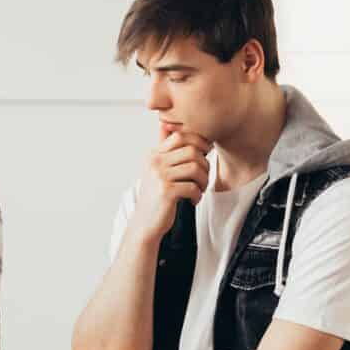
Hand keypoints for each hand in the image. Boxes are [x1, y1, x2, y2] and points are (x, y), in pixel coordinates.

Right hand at [135, 118, 211, 240]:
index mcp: (154, 155)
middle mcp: (154, 163)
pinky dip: (198, 195)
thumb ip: (164, 150)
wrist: (144, 224)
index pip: (180, 136)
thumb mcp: (157, 171)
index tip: (204, 155)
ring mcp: (159, 176)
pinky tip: (193, 200)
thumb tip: (166, 125)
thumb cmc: (156, 197)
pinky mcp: (166, 192)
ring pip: (195, 168)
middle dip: (204, 164)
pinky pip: (193, 186)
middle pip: (192, 151)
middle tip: (203, 178)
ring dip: (204, 180)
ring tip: (200, 189)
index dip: (198, 143)